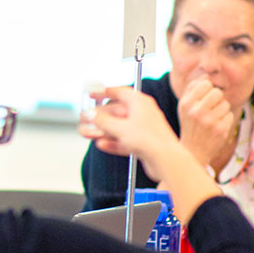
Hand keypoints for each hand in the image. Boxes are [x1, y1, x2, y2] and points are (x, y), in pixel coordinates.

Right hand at [81, 85, 221, 222]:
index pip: (120, 91)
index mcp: (141, 102)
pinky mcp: (144, 144)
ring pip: (120, 127)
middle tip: (87, 118)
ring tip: (89, 133)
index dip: (104, 91)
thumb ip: (102, 120)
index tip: (92, 93)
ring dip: (104, 130)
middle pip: (117, 111)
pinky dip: (113, 142)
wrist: (166, 161)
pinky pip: (124, 140)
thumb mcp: (120, 128)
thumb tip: (90, 113)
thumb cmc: (149, 141)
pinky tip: (102, 144)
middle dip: (100, 116)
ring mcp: (144, 129)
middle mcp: (143, 113)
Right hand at [175, 77, 234, 167]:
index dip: (208, 89)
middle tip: (211, 109)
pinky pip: (230, 115)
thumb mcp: (185, 106)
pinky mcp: (220, 130)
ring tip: (212, 119)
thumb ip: (193, 88)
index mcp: (186, 103)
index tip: (204, 98)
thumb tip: (207, 75)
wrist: (193, 151)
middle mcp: (196, 112)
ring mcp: (209, 122)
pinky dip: (225, 120)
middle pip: (218, 92)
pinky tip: (217, 127)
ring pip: (225, 104)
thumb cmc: (190, 124)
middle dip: (217, 99)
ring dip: (222, 110)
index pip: (205, 83)